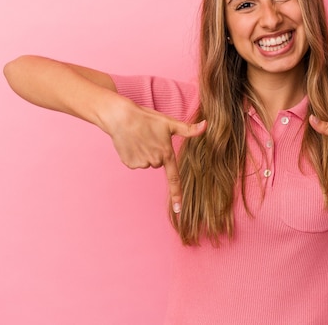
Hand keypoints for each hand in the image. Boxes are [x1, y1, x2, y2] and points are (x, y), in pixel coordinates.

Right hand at [105, 98, 206, 213]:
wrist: (121, 117)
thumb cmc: (147, 119)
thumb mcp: (169, 123)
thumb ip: (189, 129)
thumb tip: (206, 125)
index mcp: (166, 154)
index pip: (174, 178)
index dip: (176, 194)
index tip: (178, 209)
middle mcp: (154, 162)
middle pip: (159, 163)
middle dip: (156, 152)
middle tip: (149, 137)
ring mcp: (141, 164)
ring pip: (147, 162)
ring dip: (145, 153)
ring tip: (139, 138)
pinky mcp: (130, 164)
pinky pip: (136, 163)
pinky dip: (134, 154)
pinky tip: (131, 143)